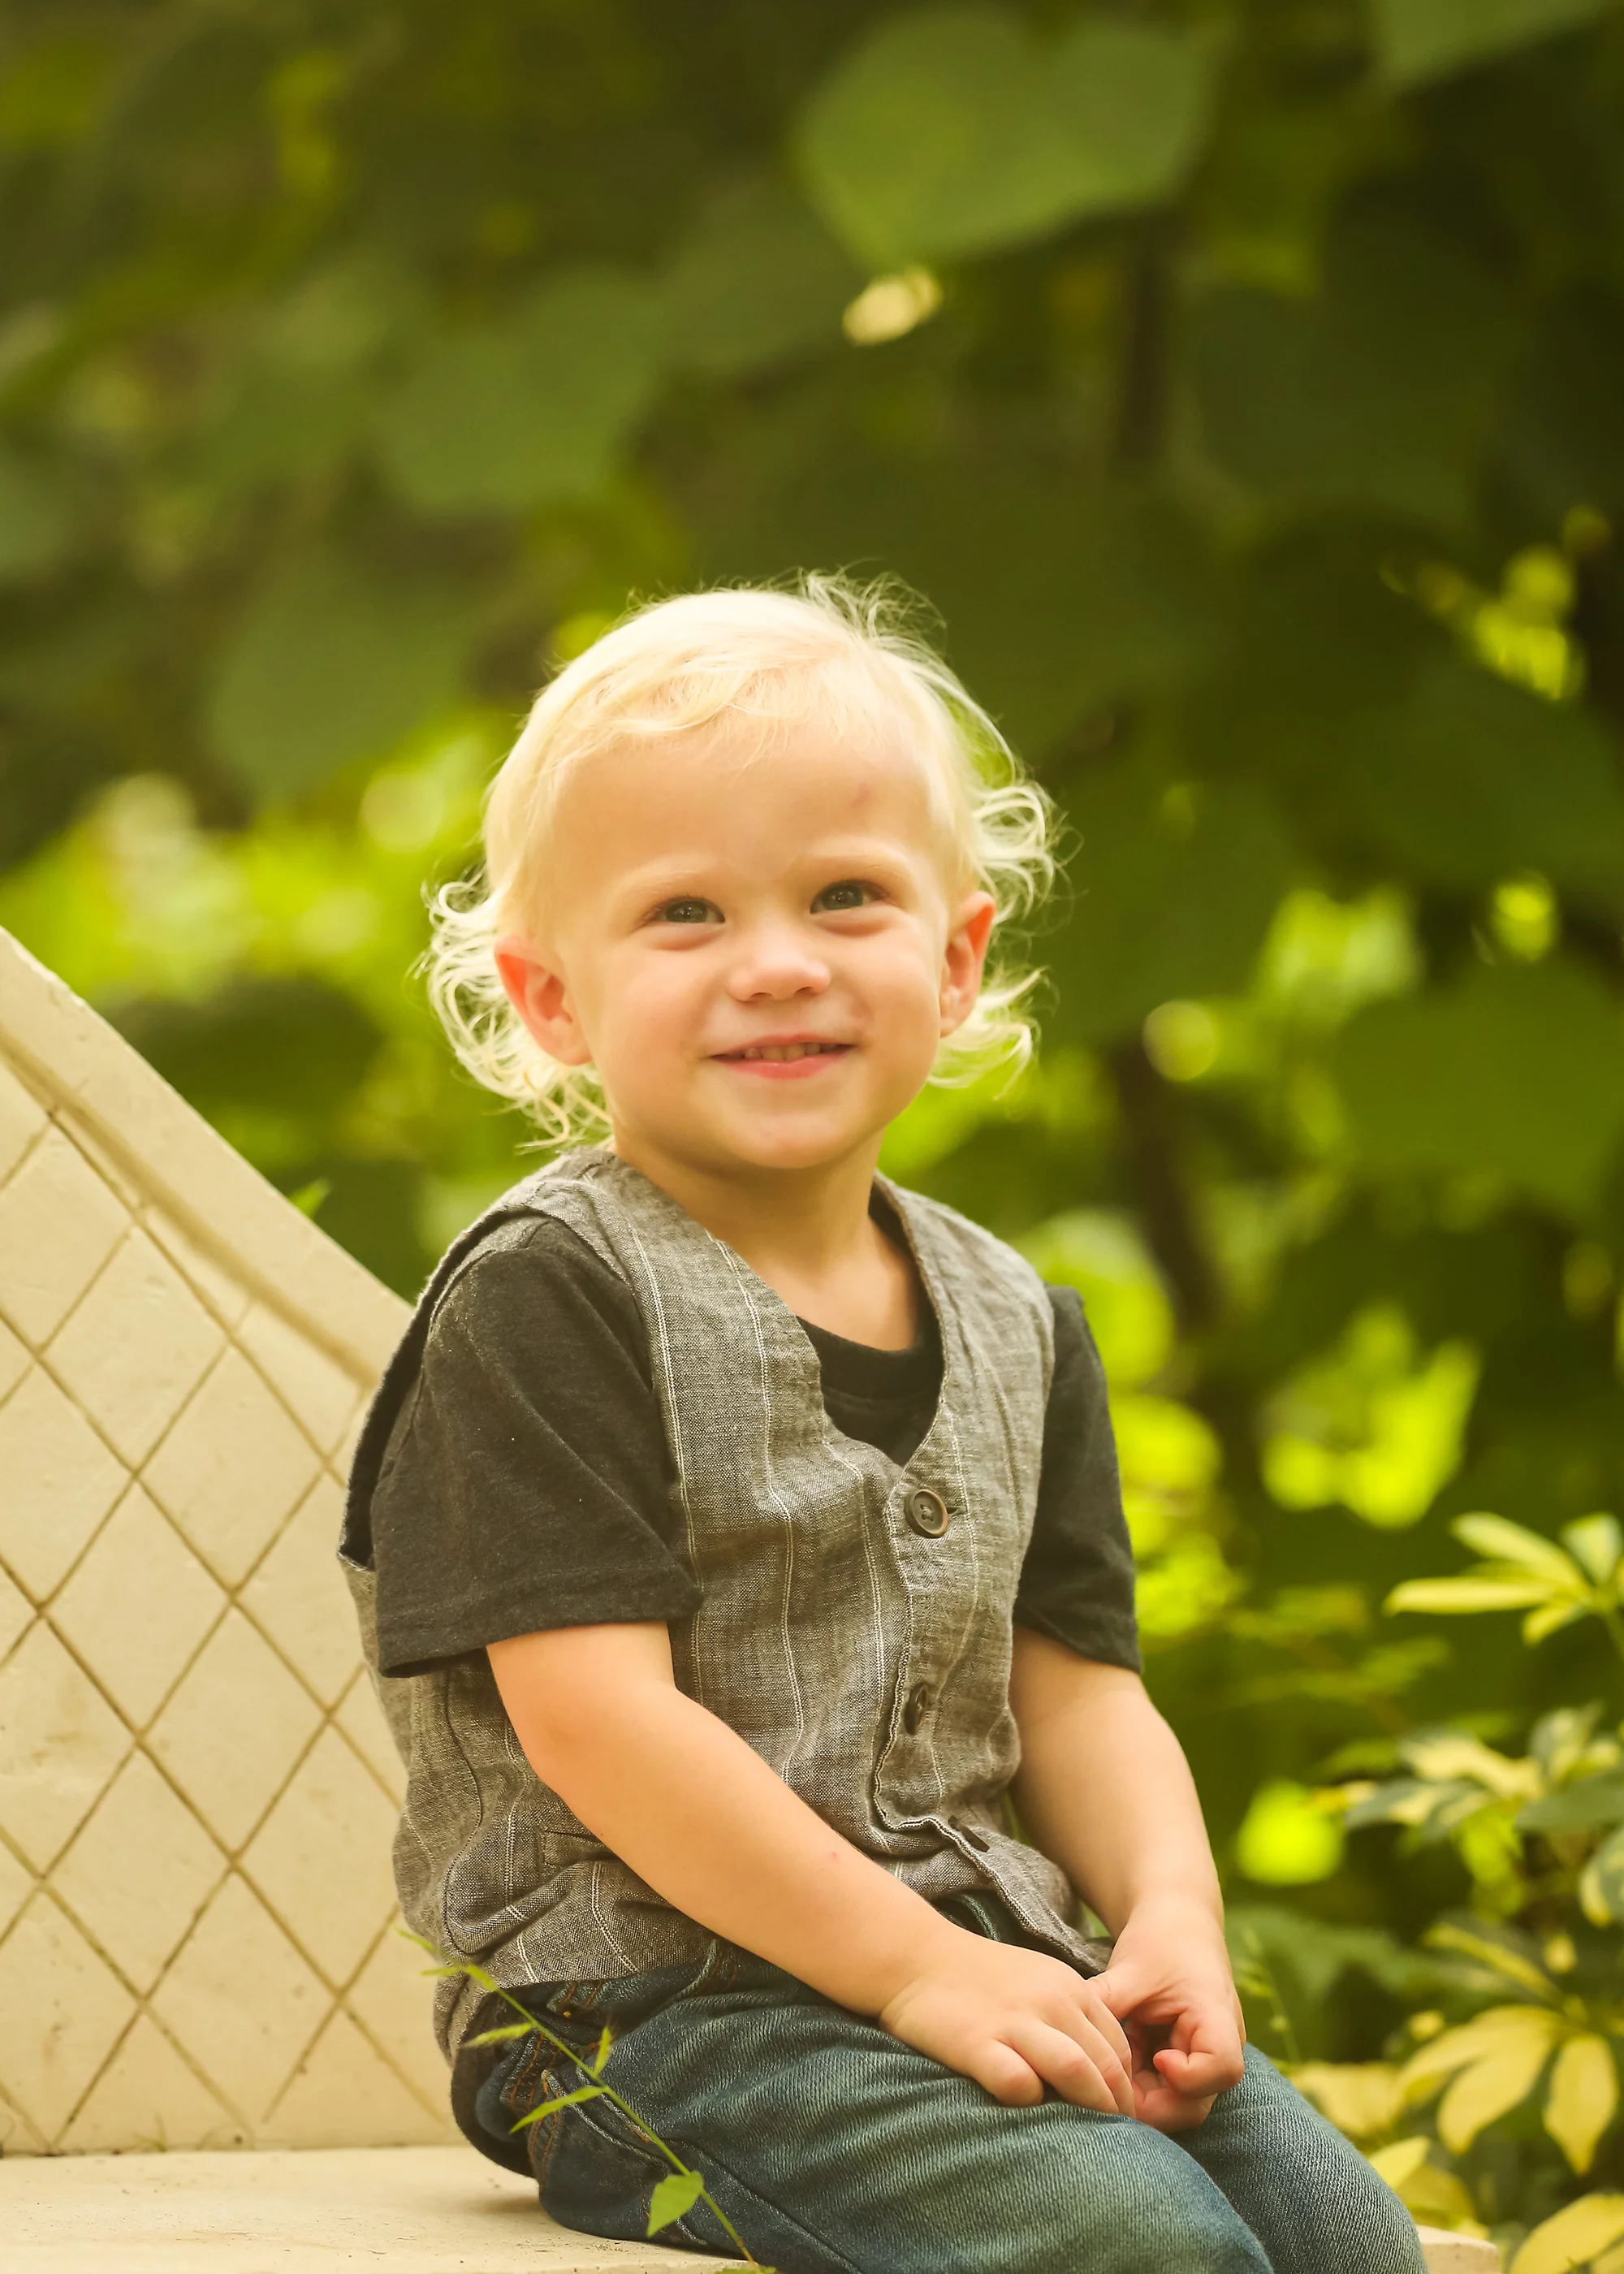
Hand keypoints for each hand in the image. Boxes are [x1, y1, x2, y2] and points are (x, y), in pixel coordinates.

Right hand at [878, 1924, 1135, 2114]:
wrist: (916, 1956)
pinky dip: (1029, 2101)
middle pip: (1107, 2064)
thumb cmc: (979, 1977)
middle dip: (1117, 2108)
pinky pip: (1018, 2083)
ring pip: (1075, 2070)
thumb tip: (1099, 2073)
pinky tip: (1024, 2108)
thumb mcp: (1039, 1980)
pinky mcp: (978, 2043)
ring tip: (1088, 2138)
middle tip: (1115, 2139)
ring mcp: (1014, 2021)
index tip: (1119, 2113)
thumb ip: (1070, 2017)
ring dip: (1090, 2108)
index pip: (1120, 2046)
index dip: (1126, 2086)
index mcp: (1071, 1988)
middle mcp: (1051, 2002)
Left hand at [1096, 1901, 1245, 2132]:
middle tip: (1107, 2084)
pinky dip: (1134, 2084)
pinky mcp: (1180, 2065)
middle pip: (1195, 2104)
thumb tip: (1066, 2033)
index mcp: (1217, 2017)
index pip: (1222, 2068)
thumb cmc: (1160, 1940)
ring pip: (1173, 2106)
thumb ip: (1107, 2000)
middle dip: (1148, 2104)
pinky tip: (1110, 2064)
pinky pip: (1160, 2092)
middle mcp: (1217, 2048)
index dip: (1189, 2077)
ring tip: (1105, 2068)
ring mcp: (1200, 2061)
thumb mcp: (1133, 1966)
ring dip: (1136, 2096)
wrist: (1175, 1924)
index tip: (1156, 2058)